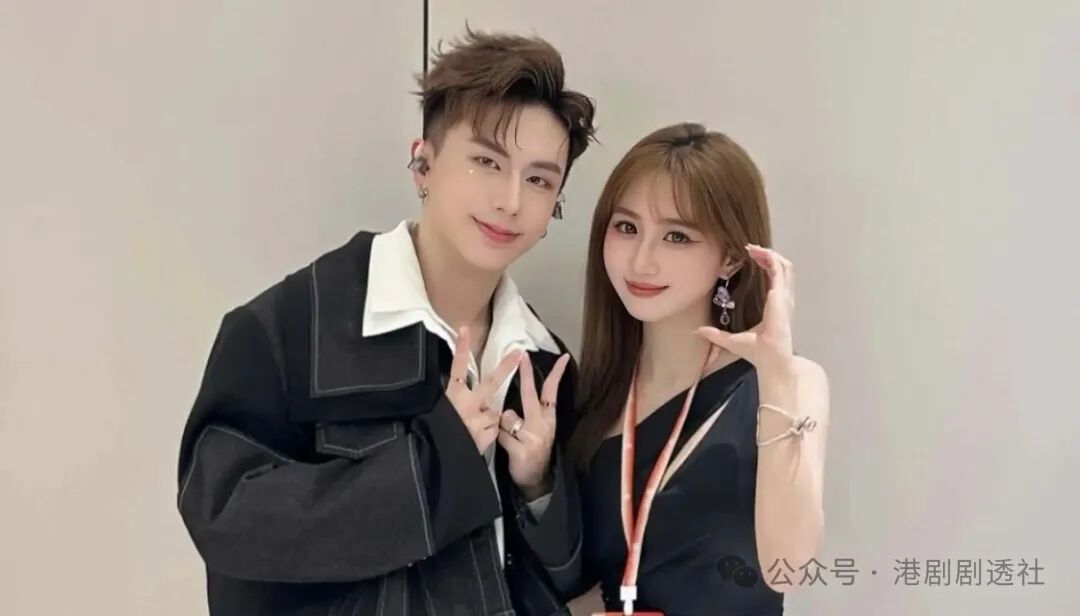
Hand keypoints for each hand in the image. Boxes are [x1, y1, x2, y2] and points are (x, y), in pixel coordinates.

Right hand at [446, 327, 522, 453]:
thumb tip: (461, 388)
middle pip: (491, 383)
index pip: (457, 368)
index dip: (461, 348)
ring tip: (471, 430)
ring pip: (493, 412)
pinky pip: (493, 429)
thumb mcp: (441, 412)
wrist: (442, 459)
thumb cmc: (437, 434)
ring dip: (487, 419)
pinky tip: (476, 440)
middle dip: (506, 367)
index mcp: (453, 396)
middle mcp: (468, 404)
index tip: (464, 329)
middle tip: (519, 352)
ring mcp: (480, 418)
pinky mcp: (488, 432)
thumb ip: (454, 400)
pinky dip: (488, 434)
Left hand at [498, 352, 570, 498]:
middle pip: (530, 395)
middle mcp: (543, 425)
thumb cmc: (533, 449)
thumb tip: (511, 399)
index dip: (557, 374)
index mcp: (548, 418)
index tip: (563, 357)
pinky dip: (498, 438)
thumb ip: (528, 413)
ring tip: (509, 438)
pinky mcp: (521, 450)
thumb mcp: (538, 429)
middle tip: (523, 356)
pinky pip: (500, 434)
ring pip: (507, 416)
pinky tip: (506, 447)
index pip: (552, 392)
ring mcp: (532, 437)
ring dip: (502, 425)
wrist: (536, 479)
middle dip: (526, 374)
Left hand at [697, 244, 796, 376]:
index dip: (766, 264)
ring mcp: (784, 297)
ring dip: (770, 254)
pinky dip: (771, 259)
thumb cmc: (757, 352)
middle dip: (767, 255)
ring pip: (784, 266)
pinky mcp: (781, 296)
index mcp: (776, 306)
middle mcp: (783, 299)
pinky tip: (758, 253)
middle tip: (749, 248)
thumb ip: (715, 334)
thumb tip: (697, 331)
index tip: (749, 256)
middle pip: (782, 268)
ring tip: (753, 248)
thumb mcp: (732, 340)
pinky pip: (779, 270)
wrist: (771, 360)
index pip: (775, 278)